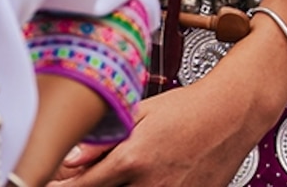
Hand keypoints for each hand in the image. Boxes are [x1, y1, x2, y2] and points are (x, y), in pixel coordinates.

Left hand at [52, 76, 276, 186]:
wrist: (233, 113)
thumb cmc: (188, 108)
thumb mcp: (140, 114)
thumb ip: (103, 140)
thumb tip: (70, 159)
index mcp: (132, 159)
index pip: (82, 186)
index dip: (62, 185)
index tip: (53, 181)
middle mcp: (150, 185)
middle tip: (85, 176)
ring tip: (123, 175)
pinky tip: (142, 180)